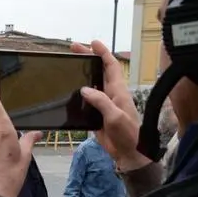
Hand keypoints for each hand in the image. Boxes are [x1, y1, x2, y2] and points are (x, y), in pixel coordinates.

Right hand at [72, 41, 149, 171]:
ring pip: (92, 85)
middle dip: (88, 58)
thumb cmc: (127, 133)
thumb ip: (101, 101)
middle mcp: (111, 94)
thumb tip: (84, 89)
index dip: (103, 53)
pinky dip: (78, 94)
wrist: (128, 153)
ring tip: (69, 67)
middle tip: (74, 49)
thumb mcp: (114, 116)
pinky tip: (68, 92)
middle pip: (99, 71)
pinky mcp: (97, 115)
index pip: (111, 66)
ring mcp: (104, 104)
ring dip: (82, 75)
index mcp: (118, 91)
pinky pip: (86, 101)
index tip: (93, 43)